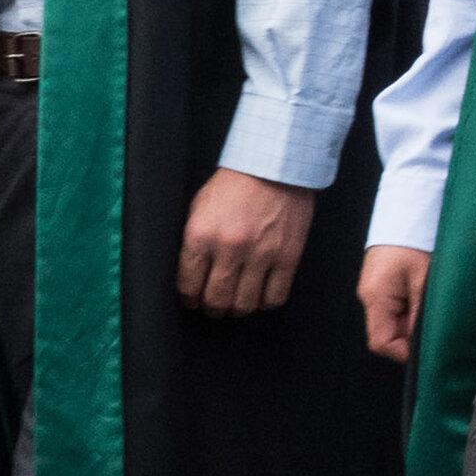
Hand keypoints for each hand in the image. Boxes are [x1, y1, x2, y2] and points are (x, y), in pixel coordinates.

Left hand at [177, 169, 314, 318]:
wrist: (275, 166)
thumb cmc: (234, 185)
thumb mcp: (200, 207)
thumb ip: (194, 241)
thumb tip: (191, 274)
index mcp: (201, 234)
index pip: (188, 285)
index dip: (188, 299)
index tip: (192, 300)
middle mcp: (230, 247)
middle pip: (216, 300)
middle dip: (211, 309)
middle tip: (213, 306)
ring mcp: (261, 254)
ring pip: (244, 304)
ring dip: (237, 309)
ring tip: (236, 302)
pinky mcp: (288, 256)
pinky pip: (274, 297)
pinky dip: (265, 302)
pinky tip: (260, 294)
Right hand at [361, 238, 431, 366]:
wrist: (407, 213)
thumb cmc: (415, 242)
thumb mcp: (424, 280)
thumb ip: (421, 314)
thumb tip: (425, 341)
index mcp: (375, 297)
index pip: (381, 343)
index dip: (403, 352)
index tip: (426, 347)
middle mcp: (369, 296)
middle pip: (387, 334)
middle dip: (411, 336)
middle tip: (435, 325)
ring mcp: (373, 290)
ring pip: (392, 322)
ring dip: (412, 322)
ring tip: (431, 308)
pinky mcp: (381, 285)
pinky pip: (394, 308)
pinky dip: (410, 310)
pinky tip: (424, 298)